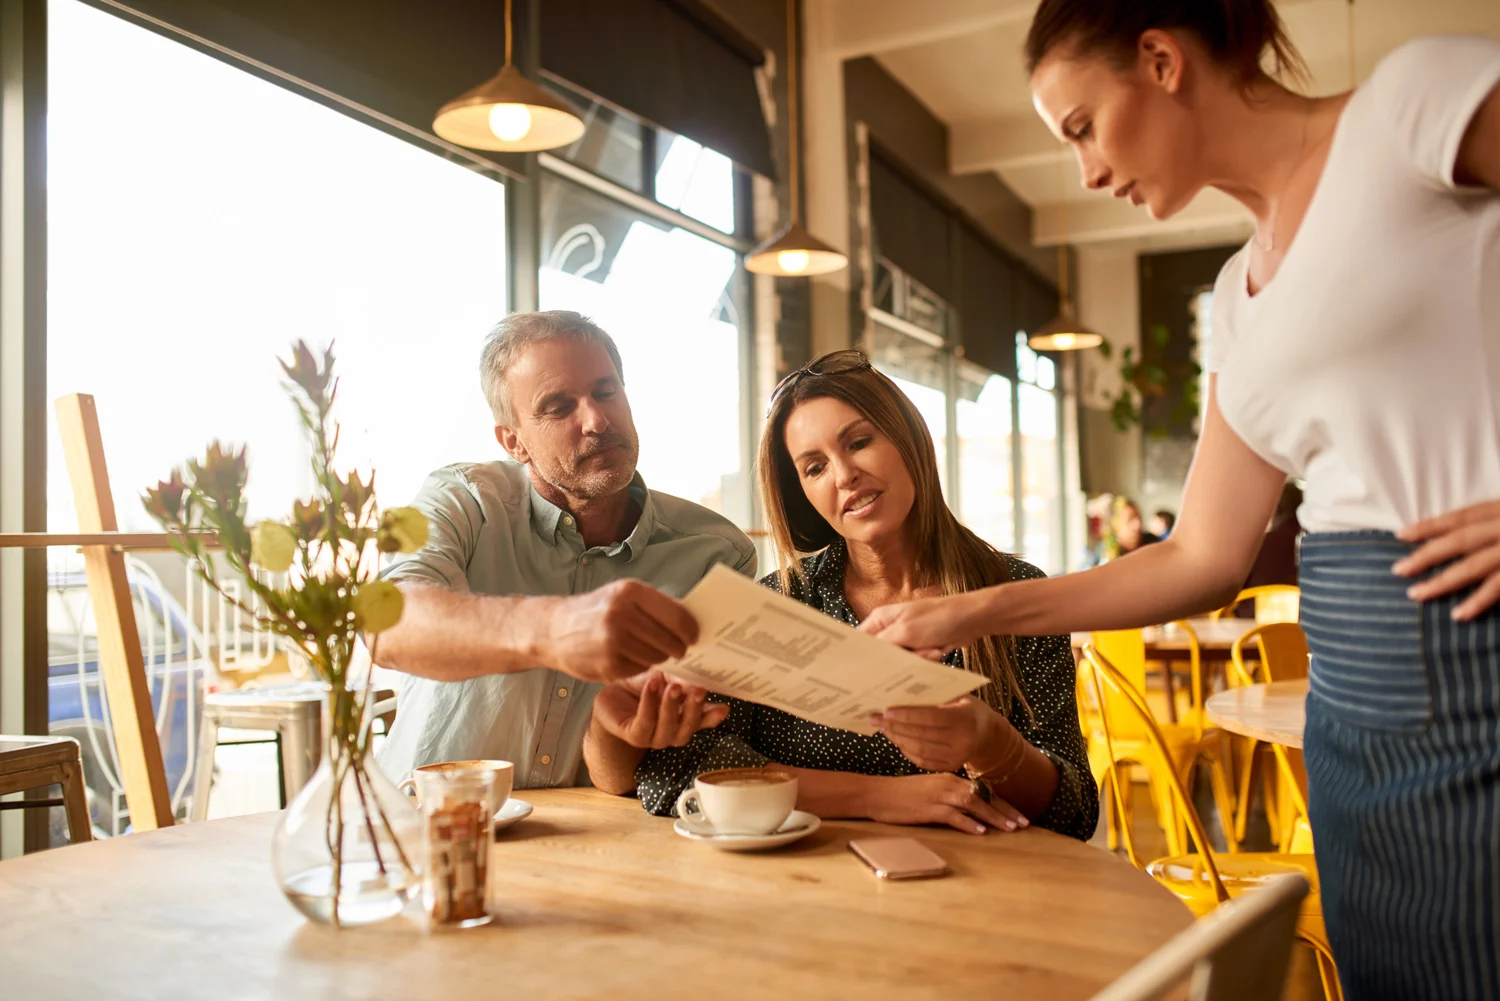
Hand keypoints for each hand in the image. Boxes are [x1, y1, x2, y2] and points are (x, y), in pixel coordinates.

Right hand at [541, 579, 698, 682]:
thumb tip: (691, 619)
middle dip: (679, 647)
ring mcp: (614, 641)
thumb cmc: (595, 611)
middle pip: (671, 640)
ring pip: (658, 657)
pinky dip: (640, 666)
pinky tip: (630, 658)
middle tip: (680, 650)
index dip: (691, 630)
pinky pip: (640, 669)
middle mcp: (622, 614)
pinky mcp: (608, 665)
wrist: (553, 630)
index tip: (695, 636)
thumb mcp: (622, 595)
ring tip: (651, 651)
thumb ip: (654, 605)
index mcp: (630, 592)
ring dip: (660, 658)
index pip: (678, 615)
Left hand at [592, 671, 728, 748]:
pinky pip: (645, 723)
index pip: (703, 721)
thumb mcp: (667, 677)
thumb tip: (700, 678)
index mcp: (685, 720)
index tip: (724, 707)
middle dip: (694, 709)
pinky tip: (652, 686)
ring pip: (667, 729)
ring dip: (671, 707)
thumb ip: (682, 680)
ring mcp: (653, 738)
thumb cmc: (644, 684)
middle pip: (687, 728)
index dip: (713, 716)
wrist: (613, 690)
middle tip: (697, 690)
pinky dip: (649, 704)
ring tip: (671, 686)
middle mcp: (672, 732)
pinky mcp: (634, 736)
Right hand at [858, 591, 986, 659]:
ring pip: (899, 663)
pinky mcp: (919, 649)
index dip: (858, 658)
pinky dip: (926, 662)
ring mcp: (905, 640)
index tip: (860, 673)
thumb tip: (864, 661)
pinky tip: (936, 650)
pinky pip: (914, 664)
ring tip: (930, 648)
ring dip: (916, 660)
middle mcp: (889, 629)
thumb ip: (882, 646)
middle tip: (909, 656)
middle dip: (895, 661)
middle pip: (880, 656)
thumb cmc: (939, 617)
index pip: (860, 642)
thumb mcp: (906, 631)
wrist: (971, 620)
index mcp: (880, 619)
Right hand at [862, 772, 1027, 834]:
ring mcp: (938, 795)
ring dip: (994, 817)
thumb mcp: (928, 790)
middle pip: (984, 796)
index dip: (1003, 803)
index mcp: (949, 778)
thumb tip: (968, 808)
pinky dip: (968, 823)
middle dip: (1006, 811)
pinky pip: (953, 815)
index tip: (1019, 815)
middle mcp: (947, 784)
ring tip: (1011, 829)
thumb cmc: (900, 795)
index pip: (983, 790)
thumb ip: (948, 796)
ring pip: (974, 804)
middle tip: (1024, 824)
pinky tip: (981, 832)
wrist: (875, 793)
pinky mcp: (928, 808)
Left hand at [871, 696, 1019, 774]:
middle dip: (894, 726)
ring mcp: (955, 758)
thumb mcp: (959, 696)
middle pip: (921, 735)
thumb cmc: (969, 709)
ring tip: (882, 727)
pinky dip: (905, 749)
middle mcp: (962, 741)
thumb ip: (937, 690)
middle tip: (875, 718)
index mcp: (964, 718)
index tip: (886, 710)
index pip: (930, 717)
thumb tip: (906, 680)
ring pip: (919, 749)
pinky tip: (895, 737)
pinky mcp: (949, 767)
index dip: (906, 714)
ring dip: (897, 737)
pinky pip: (922, 760)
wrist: (988, 736)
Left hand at [1396, 499, 1499, 619]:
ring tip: (1415, 594)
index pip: (1460, 518)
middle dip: (1426, 555)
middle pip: (1459, 541)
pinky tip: (1457, 615)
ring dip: (1441, 582)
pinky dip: (1477, 602)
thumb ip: (1492, 524)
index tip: (1401, 534)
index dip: (1429, 526)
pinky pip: (1497, 588)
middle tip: (1397, 570)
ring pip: (1472, 567)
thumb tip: (1464, 537)